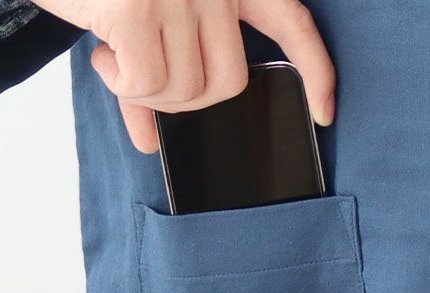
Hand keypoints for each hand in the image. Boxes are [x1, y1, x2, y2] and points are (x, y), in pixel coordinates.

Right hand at [33, 0, 335, 152]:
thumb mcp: (146, 20)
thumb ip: (158, 74)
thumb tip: (149, 142)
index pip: (295, 24)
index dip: (316, 73)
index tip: (325, 114)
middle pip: (229, 83)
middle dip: (189, 101)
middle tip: (153, 81)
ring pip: (187, 90)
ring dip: (149, 94)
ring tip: (121, 60)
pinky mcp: (139, 8)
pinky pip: (148, 84)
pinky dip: (122, 86)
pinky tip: (104, 56)